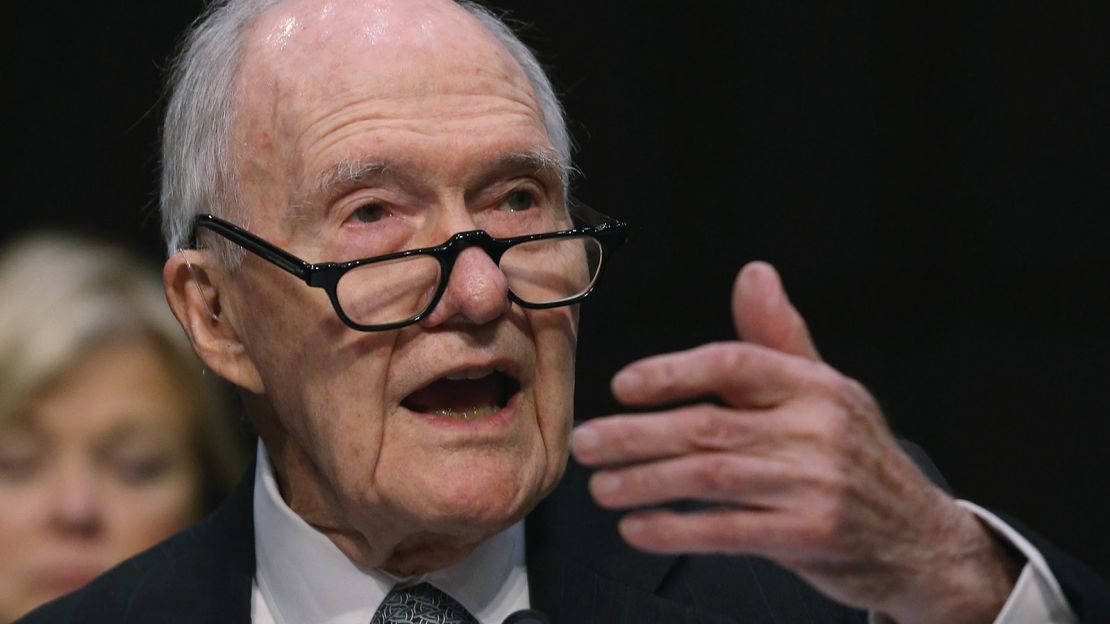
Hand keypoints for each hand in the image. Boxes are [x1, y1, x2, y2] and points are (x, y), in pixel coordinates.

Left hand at [571, 261, 1020, 623]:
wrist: (921, 540)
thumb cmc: (855, 458)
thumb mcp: (827, 390)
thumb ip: (780, 338)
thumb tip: (754, 273)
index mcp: (816, 385)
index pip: (734, 363)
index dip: (672, 372)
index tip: (622, 386)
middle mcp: (818, 429)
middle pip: (708, 426)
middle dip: (635, 434)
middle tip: (586, 442)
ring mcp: (817, 485)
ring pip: (710, 478)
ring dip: (644, 482)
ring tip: (600, 487)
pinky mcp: (812, 536)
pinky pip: (728, 530)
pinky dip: (675, 529)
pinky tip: (637, 529)